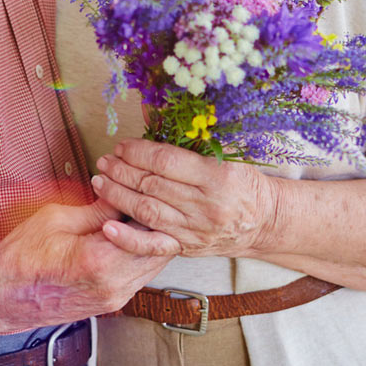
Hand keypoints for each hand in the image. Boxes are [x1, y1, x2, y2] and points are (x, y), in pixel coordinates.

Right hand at [0, 199, 179, 334]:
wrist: (1, 295)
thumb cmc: (21, 257)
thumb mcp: (57, 219)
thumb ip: (98, 209)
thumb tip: (123, 196)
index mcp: (100, 261)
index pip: (150, 231)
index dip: (151, 206)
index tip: (145, 189)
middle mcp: (113, 285)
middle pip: (159, 250)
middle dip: (156, 222)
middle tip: (144, 199)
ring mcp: (114, 299)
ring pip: (154, 265)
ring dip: (150, 240)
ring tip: (134, 215)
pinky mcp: (111, 303)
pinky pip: (140, 276)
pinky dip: (140, 255)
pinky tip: (127, 236)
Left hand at [91, 139, 278, 258]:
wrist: (265, 222)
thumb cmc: (244, 183)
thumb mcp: (228, 156)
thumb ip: (196, 141)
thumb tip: (155, 116)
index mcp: (217, 177)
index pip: (167, 161)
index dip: (138, 152)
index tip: (122, 145)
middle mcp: (205, 205)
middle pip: (152, 185)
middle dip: (122, 170)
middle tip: (104, 160)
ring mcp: (194, 230)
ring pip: (147, 212)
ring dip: (118, 195)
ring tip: (100, 181)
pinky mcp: (187, 248)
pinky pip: (153, 246)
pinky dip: (128, 239)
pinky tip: (108, 228)